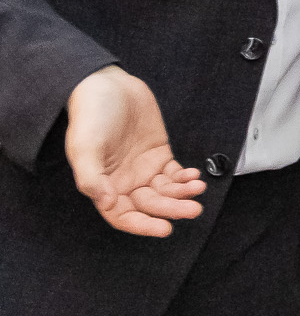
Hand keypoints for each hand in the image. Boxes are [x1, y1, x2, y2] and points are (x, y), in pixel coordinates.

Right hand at [63, 66, 203, 237]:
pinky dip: (185, 178)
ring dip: (183, 193)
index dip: (143, 225)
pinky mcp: (158, 154)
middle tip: (193, 209)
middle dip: (172, 209)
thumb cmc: (91, 116)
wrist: (107, 85)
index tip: (164, 229)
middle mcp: (124, 182)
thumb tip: (106, 203)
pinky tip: (195, 176)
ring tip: (198, 188)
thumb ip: (92, 178)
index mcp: (103, 186)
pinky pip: (174, 174)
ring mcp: (142, 168)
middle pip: (150, 205)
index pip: (123, 216)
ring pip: (166, 191)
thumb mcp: (84, 147)